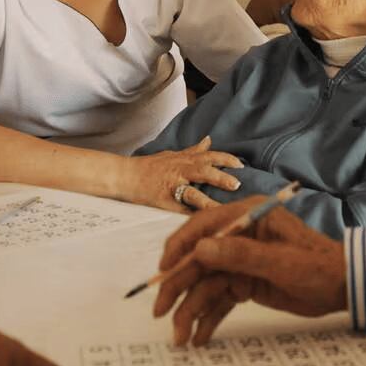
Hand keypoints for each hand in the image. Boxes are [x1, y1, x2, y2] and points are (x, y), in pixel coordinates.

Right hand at [128, 136, 243, 212]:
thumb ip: (193, 151)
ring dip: (208, 201)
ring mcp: (171, 186)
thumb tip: (209, 141)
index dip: (226, 159)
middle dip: (221, 177)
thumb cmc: (150, 166)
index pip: (209, 156)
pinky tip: (201, 224)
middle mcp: (180, 171)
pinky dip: (189, 217)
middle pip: (204, 171)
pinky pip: (178, 210)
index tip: (241, 165)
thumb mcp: (173, 155)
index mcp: (184, 160)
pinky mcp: (163, 201)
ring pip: (192, 193)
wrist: (125, 175)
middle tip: (237, 184)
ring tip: (221, 209)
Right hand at [153, 198, 347, 344]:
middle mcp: (239, 236)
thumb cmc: (318, 266)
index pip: (203, 228)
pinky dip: (208, 317)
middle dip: (178, 287)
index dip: (179, 248)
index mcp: (248, 218)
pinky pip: (220, 300)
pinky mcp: (245, 283)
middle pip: (198, 260)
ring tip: (181, 337)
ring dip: (191, 310)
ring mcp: (241, 261)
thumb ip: (240, 254)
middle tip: (161, 312)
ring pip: (206, 285)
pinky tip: (198, 337)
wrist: (343, 286)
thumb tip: (200, 249)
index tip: (163, 272)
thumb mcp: (281, 261)